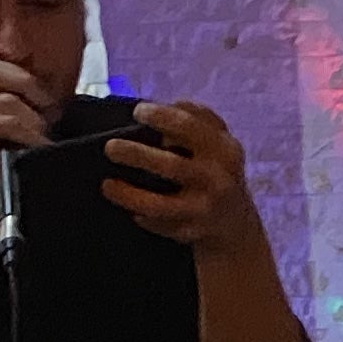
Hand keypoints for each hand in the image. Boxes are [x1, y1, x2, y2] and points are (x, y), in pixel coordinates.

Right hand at [0, 56, 57, 210]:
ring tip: (43, 137)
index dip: (17, 74)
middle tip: (50, 110)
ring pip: (5, 99)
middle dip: (27, 86)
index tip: (42, 98)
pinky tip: (39, 147)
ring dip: (33, 119)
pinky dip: (29, 133)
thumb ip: (5, 100)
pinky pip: (6, 120)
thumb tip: (39, 80)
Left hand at [99, 99, 265, 256]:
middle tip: (110, 147)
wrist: (236, 224)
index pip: (189, 126)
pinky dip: (144, 218)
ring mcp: (205, 209)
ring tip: (106, 185)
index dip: (160, 116)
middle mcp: (217, 179)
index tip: (137, 112)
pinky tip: (132, 211)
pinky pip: (161, 226)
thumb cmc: (215, 169)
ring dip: (130, 195)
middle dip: (136, 155)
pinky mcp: (194, 233)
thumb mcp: (216, 140)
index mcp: (223, 149)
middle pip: (172, 166)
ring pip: (161, 205)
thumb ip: (194, 118)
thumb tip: (156, 107)